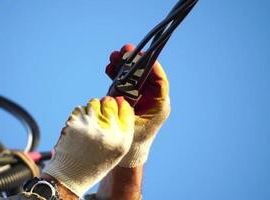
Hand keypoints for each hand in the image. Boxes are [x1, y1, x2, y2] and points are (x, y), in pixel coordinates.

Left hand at [42, 96, 134, 196]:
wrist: (71, 175)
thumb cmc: (95, 162)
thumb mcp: (116, 150)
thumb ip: (122, 127)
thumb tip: (121, 100)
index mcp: (123, 140)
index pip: (125, 109)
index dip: (119, 107)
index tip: (113, 110)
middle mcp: (109, 132)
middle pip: (110, 102)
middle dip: (104, 105)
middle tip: (99, 117)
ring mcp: (91, 126)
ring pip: (93, 102)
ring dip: (91, 109)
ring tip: (88, 125)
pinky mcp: (76, 123)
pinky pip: (80, 109)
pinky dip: (79, 115)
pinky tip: (79, 128)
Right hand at [106, 44, 170, 166]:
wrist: (129, 152)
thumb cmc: (132, 140)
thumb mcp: (129, 122)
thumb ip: (126, 106)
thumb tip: (120, 91)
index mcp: (159, 104)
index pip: (159, 80)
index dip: (151, 65)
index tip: (140, 55)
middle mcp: (153, 98)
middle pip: (146, 74)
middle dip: (134, 61)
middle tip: (123, 50)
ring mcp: (142, 97)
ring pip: (135, 76)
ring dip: (124, 66)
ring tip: (113, 57)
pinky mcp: (132, 97)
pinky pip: (127, 82)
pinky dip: (118, 75)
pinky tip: (110, 69)